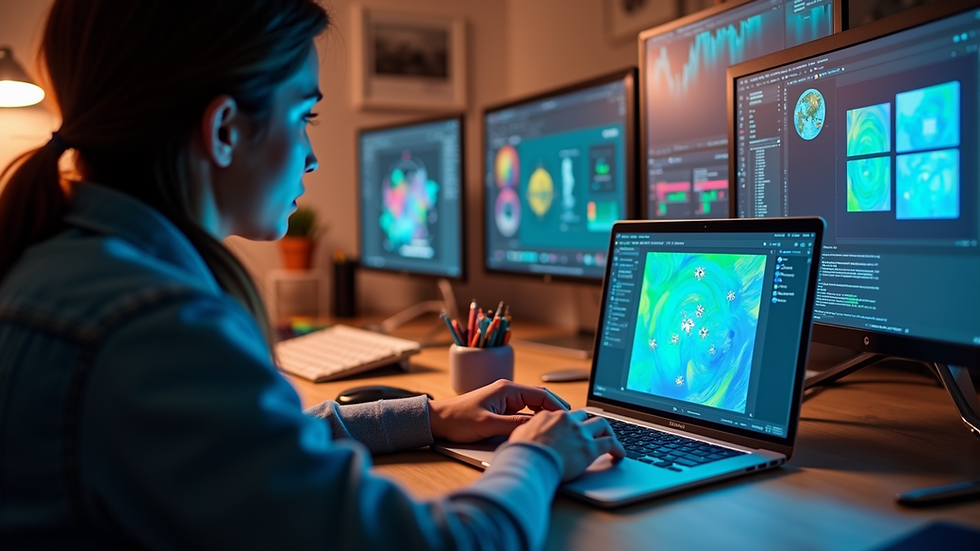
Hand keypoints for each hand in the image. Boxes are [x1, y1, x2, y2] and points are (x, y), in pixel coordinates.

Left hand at [428, 379, 567, 442]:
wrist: (438, 421)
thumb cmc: (458, 420)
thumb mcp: (489, 425)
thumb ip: (514, 424)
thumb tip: (538, 426)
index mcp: (507, 389)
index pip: (541, 395)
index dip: (558, 406)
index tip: (569, 418)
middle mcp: (508, 391)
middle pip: (540, 399)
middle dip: (555, 410)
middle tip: (569, 425)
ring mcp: (504, 400)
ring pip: (532, 406)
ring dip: (544, 416)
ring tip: (558, 429)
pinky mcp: (500, 409)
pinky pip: (523, 412)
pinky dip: (533, 420)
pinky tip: (538, 430)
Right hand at [508, 410, 624, 480]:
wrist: (529, 461)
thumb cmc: (521, 453)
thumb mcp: (520, 435)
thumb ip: (529, 432)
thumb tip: (528, 436)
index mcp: (549, 416)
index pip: (564, 415)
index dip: (570, 423)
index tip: (572, 429)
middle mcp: (566, 420)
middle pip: (584, 415)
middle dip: (589, 422)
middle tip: (593, 431)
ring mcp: (579, 433)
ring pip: (601, 424)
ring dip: (607, 431)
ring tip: (610, 439)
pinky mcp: (589, 448)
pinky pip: (610, 444)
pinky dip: (618, 448)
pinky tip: (619, 455)